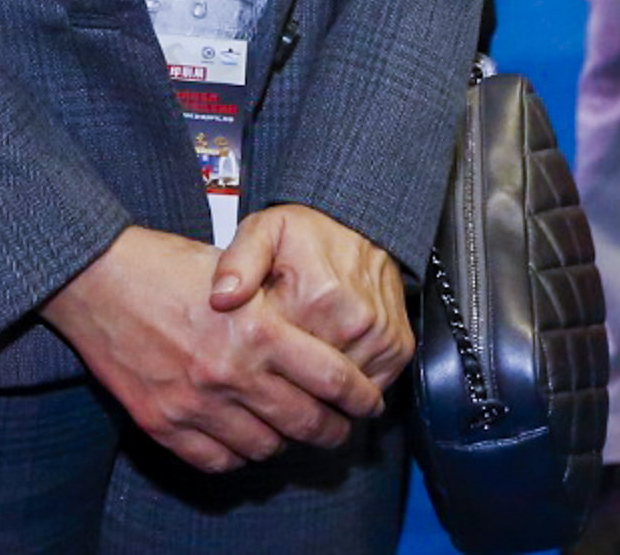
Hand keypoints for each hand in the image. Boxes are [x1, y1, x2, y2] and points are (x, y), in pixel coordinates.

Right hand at [45, 225, 389, 471]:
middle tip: (342, 428)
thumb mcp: (235, 274)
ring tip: (291, 431)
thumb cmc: (164, 265)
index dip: (360, 398)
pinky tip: (245, 439)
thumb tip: (316, 344)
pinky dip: (239, 455)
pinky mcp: (164, 423)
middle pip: (307, 423)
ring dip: (285, 443)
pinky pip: (218, 460)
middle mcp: (232, 373)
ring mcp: (197, 404)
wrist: (95, 279)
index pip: (333, 379)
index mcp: (258, 330)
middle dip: (334, 430)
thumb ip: (274, 312)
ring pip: (266, 447)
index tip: (369, 403)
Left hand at [212, 202, 414, 385]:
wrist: (364, 225)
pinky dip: (347, 387)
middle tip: (270, 370)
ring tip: (298, 370)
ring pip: (340, 393)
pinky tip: (328, 367)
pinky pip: (368, 387)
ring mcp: (381, 337)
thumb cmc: (310, 235)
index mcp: (316, 295)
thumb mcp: (264, 231)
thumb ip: (238, 263)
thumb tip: (221, 298)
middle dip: (286, 383)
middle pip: (310, 383)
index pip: (279, 357)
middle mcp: (354, 319)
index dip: (258, 363)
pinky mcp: (399, 348)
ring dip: (318, 391)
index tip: (245, 357)